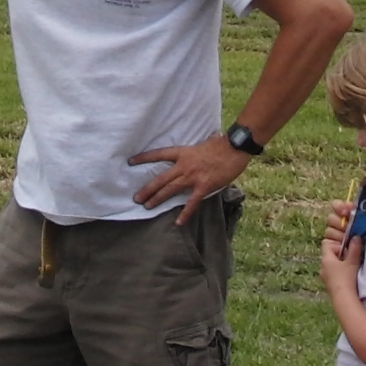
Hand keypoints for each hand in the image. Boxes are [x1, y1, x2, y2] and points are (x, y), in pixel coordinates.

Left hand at [129, 136, 249, 223]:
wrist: (234, 148)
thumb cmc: (222, 144)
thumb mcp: (204, 142)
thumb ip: (197, 149)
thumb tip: (201, 143)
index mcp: (183, 153)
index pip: (159, 154)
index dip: (144, 158)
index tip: (131, 161)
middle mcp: (184, 165)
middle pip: (161, 178)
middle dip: (148, 189)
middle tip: (136, 198)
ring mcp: (193, 177)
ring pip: (170, 189)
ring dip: (158, 199)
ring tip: (147, 207)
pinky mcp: (203, 186)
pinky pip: (192, 202)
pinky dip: (185, 213)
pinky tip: (178, 222)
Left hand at [319, 199, 361, 295]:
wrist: (343, 300)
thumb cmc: (347, 279)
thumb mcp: (352, 262)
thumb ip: (354, 248)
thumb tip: (356, 236)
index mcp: (326, 259)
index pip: (326, 243)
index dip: (336, 243)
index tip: (346, 248)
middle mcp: (322, 267)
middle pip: (330, 254)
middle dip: (340, 254)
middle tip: (351, 257)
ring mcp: (325, 277)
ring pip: (332, 265)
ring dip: (340, 264)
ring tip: (351, 268)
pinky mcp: (329, 285)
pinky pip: (333, 274)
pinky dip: (340, 273)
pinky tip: (348, 278)